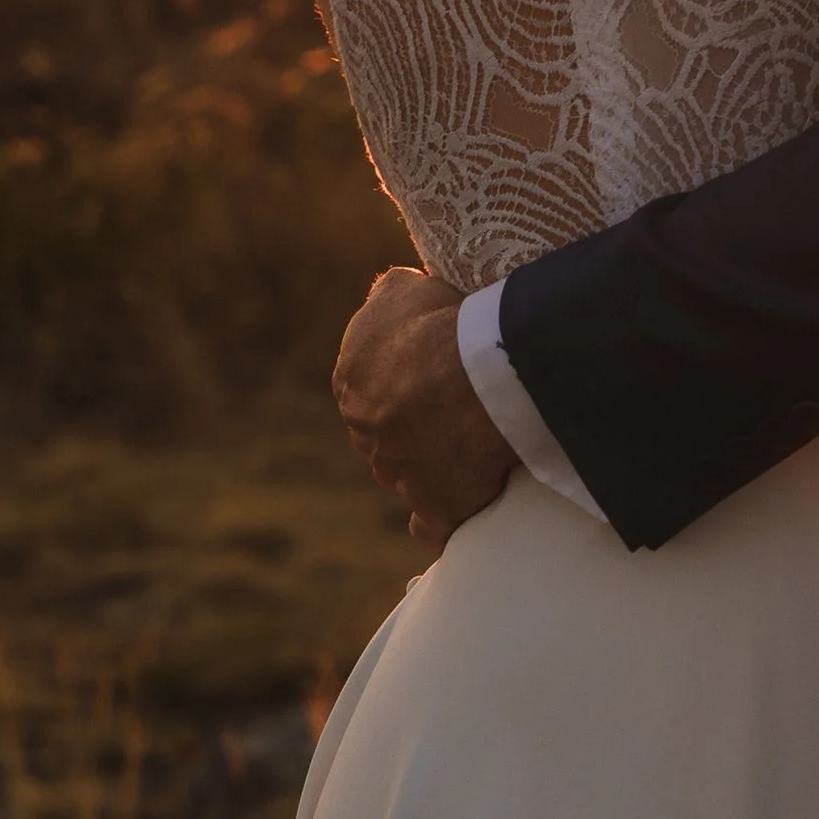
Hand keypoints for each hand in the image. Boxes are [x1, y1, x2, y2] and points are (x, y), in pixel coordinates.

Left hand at [333, 265, 515, 556]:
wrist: (467, 373)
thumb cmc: (437, 324)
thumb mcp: (402, 291)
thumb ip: (389, 295)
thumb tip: (389, 291)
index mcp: (351, 381)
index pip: (366, 388)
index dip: (396, 382)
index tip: (422, 378)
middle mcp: (367, 431)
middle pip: (382, 434)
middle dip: (404, 429)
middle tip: (442, 416)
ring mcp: (401, 472)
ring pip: (403, 477)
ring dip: (420, 470)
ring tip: (454, 458)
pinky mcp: (438, 505)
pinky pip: (432, 526)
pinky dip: (436, 526)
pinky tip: (442, 524)